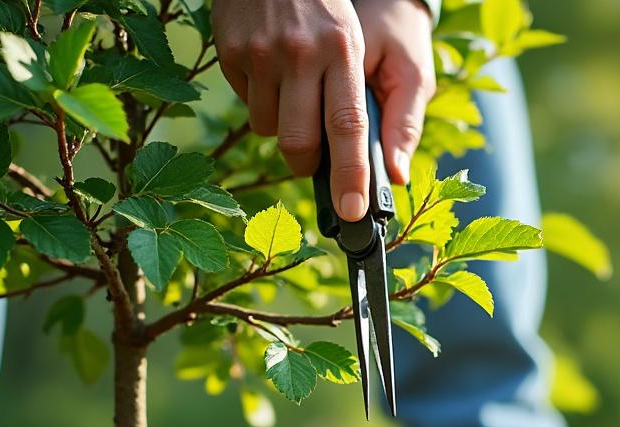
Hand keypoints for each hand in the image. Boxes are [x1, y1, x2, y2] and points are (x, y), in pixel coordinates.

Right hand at [212, 0, 434, 221]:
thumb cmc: (324, 7)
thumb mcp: (356, 39)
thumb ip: (368, 101)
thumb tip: (388, 165)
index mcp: (342, 51)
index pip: (348, 128)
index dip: (350, 176)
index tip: (352, 212)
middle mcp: (301, 55)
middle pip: (299, 144)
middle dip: (306, 165)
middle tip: (312, 161)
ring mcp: (261, 54)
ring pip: (267, 130)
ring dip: (280, 127)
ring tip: (292, 90)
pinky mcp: (231, 53)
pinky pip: (245, 104)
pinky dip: (260, 99)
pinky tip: (270, 67)